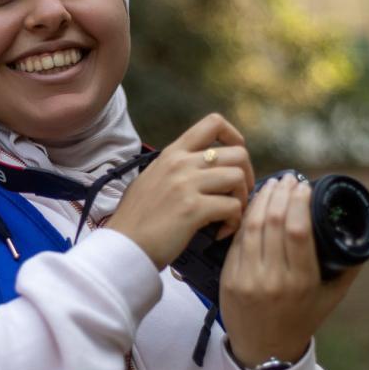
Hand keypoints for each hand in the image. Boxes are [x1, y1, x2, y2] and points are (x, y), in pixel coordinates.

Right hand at [107, 113, 254, 269]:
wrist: (122, 246)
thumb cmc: (135, 220)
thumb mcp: (151, 180)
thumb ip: (174, 169)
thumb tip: (198, 168)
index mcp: (172, 154)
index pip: (213, 123)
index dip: (235, 139)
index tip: (235, 161)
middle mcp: (180, 163)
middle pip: (238, 154)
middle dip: (246, 176)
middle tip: (238, 196)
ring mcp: (186, 184)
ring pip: (238, 178)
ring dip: (242, 200)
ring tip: (229, 217)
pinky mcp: (193, 209)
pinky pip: (233, 207)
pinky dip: (233, 223)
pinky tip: (219, 233)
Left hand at [219, 173, 361, 367]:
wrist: (264, 350)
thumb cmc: (302, 318)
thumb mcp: (332, 295)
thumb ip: (347, 264)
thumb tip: (353, 228)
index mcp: (301, 282)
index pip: (298, 230)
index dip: (299, 202)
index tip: (304, 186)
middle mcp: (273, 280)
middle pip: (273, 223)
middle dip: (281, 194)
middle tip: (288, 179)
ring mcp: (247, 279)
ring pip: (251, 227)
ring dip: (261, 199)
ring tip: (272, 185)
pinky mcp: (229, 279)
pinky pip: (237, 240)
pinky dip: (245, 218)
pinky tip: (253, 205)